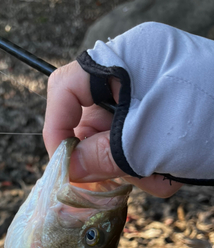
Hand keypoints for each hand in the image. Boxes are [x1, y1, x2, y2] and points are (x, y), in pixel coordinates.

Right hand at [43, 61, 182, 197]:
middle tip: (117, 181)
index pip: (64, 89)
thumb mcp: (147, 142)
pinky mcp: (163, 115)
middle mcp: (131, 73)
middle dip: (104, 158)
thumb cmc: (209, 118)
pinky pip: (140, 146)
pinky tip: (172, 171)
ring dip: (135, 168)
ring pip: (117, 141)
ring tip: (162, 175)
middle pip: (91, 122)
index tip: (63, 167)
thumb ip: (100, 157)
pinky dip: (152, 167)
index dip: (56, 129)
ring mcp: (148, 95)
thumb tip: (67, 170)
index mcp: (123, 59)